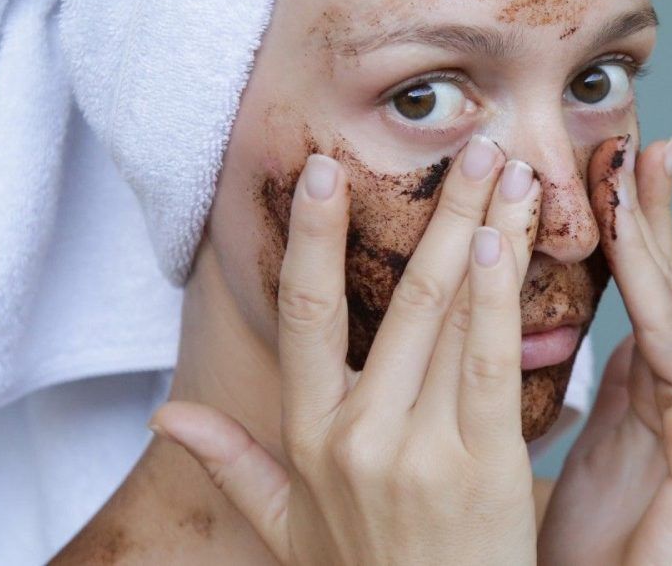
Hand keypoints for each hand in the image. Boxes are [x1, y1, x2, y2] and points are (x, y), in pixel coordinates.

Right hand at [152, 135, 542, 564]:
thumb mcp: (289, 530)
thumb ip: (232, 464)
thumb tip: (162, 412)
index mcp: (310, 438)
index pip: (303, 316)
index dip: (312, 238)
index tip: (325, 169)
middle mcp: (356, 437)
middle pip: (394, 300)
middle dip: (438, 212)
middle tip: (472, 144)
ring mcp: (417, 453)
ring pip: (448, 319)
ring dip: (482, 235)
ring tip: (509, 172)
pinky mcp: (482, 472)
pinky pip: (490, 368)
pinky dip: (496, 303)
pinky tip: (503, 245)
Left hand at [538, 135, 671, 564]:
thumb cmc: (597, 543)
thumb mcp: (594, 444)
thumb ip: (602, 385)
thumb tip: (584, 327)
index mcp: (652, 388)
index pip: (635, 286)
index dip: (623, 221)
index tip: (605, 153)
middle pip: (664, 284)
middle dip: (652, 208)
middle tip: (642, 132)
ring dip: (671, 236)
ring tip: (658, 165)